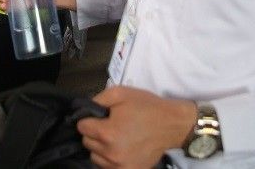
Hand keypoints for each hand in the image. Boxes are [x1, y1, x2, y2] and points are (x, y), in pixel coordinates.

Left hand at [77, 86, 196, 168]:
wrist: (172, 124)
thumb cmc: (146, 107)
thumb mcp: (120, 93)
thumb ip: (98, 100)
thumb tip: (85, 109)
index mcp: (107, 133)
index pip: (82, 127)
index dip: (89, 118)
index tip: (100, 116)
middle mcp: (111, 153)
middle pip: (87, 142)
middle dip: (95, 133)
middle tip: (111, 124)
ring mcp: (120, 166)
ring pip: (95, 156)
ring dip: (101, 147)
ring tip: (116, 137)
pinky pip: (108, 167)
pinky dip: (111, 158)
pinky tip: (122, 147)